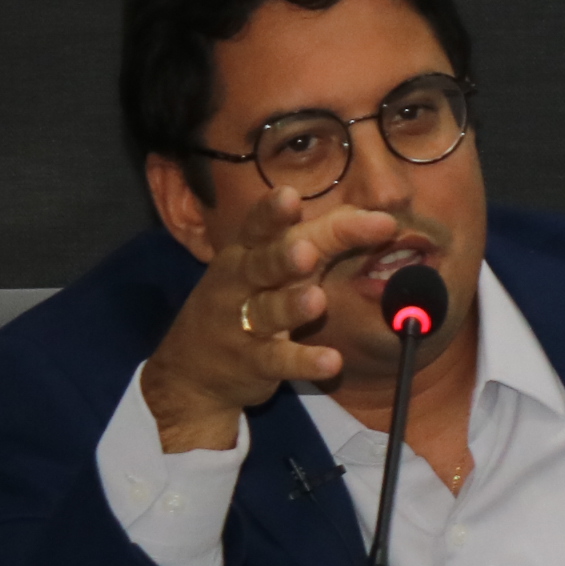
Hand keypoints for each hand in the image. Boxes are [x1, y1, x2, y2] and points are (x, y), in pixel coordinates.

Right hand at [136, 191, 402, 452]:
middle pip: (262, 265)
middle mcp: (240, 283)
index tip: (290, 195)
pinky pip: (279, 360)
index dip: (273, 213)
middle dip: (282, 257)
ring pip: (267, 312)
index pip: (260, 228)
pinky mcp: (252, 362)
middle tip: (306, 252)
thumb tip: (372, 215)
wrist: (192, 370)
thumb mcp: (269, 266)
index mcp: (246, 252)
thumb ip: (316, 239)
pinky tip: (332, 362)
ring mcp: (242, 324)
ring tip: (317, 301)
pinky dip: (305, 362)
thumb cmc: (246, 302)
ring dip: (291, 307)